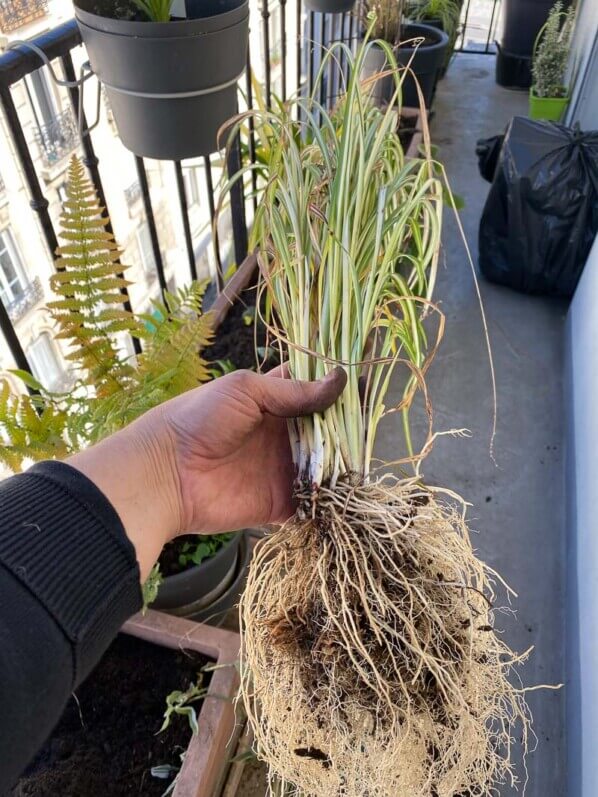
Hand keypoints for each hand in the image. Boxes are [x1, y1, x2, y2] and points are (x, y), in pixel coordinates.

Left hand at [69, 368, 345, 578]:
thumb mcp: (247, 390)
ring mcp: (282, 470)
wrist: (166, 471)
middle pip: (327, 432)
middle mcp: (282, 436)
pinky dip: (331, 499)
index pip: (314, 394)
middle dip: (348, 429)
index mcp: (273, 404)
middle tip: (371, 425)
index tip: (365, 383)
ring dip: (344, 463)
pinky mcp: (280, 503)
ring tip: (367, 456)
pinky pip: (314, 502)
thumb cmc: (200, 418)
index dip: (338, 390)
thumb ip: (294, 390)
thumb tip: (342, 379)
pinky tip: (351, 489)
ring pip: (326, 467)